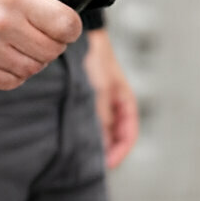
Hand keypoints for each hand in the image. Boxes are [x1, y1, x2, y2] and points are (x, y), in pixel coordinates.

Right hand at [0, 0, 81, 90]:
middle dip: (55, 45)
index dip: (72, 28)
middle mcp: (2, 24)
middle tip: (46, 38)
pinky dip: (16, 74)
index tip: (67, 28)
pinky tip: (10, 58)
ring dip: (35, 61)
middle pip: (51, 51)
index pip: (64, 24)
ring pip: (32, 69)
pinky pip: (10, 81)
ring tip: (26, 47)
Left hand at [83, 28, 138, 167]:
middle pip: (113, 136)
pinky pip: (88, 121)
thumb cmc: (96, 60)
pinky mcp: (85, 99)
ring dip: (93, 141)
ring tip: (78, 153)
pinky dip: (83, 130)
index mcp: (125, 102)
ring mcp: (100, 102)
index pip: (128, 135)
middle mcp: (114, 105)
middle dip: (105, 150)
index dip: (120, 152)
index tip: (106, 164)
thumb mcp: (101, 89)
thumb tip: (100, 141)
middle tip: (88, 164)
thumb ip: (102, 114)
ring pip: (100, 130)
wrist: (82, 36)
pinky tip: (71, 135)